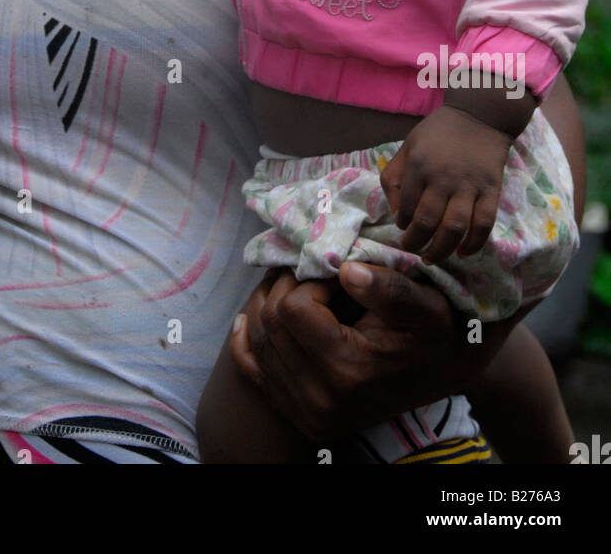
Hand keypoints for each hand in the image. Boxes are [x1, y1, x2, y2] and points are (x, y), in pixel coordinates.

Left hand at [230, 263, 498, 442]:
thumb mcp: (426, 305)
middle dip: (288, 286)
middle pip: (270, 322)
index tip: (336, 272)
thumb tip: (347, 270)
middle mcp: (321, 400)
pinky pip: (252, 369)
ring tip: (300, 286)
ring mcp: (307, 413)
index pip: (292, 307)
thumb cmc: (432, 332)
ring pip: (258, 339)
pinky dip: (247, 340)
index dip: (310, 278)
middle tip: (315, 272)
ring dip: (271, 303)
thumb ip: (389, 287)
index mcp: (349, 371)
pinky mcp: (299, 415)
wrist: (439, 373)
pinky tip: (253, 316)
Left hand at [380, 106, 510, 262]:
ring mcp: (469, 185)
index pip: (405, 205)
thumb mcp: (408, 146)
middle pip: (427, 221)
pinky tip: (463, 252)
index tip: (402, 229)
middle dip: (416, 242)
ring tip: (432, 257)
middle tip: (412, 250)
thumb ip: (394, 177)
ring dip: (441, 248)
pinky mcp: (492, 190)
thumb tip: (396, 213)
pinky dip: (474, 243)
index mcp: (419, 165)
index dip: (402, 223)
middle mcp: (443, 177)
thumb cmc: (438, 134)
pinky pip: (484, 223)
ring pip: (455, 227)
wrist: (479, 116)